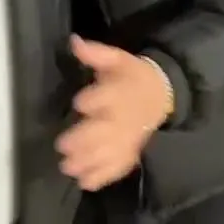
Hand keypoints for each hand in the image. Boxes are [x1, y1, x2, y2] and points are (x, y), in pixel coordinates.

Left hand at [57, 35, 171, 191]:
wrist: (160, 95)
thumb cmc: (131, 76)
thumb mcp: (117, 59)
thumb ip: (96, 53)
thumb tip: (74, 41)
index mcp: (120, 92)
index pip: (108, 96)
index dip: (94, 100)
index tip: (79, 103)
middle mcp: (123, 118)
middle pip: (105, 130)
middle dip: (85, 139)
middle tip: (62, 145)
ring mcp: (127, 138)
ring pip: (109, 152)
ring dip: (89, 161)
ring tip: (68, 167)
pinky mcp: (130, 151)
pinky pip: (119, 166)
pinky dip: (104, 177)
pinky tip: (86, 183)